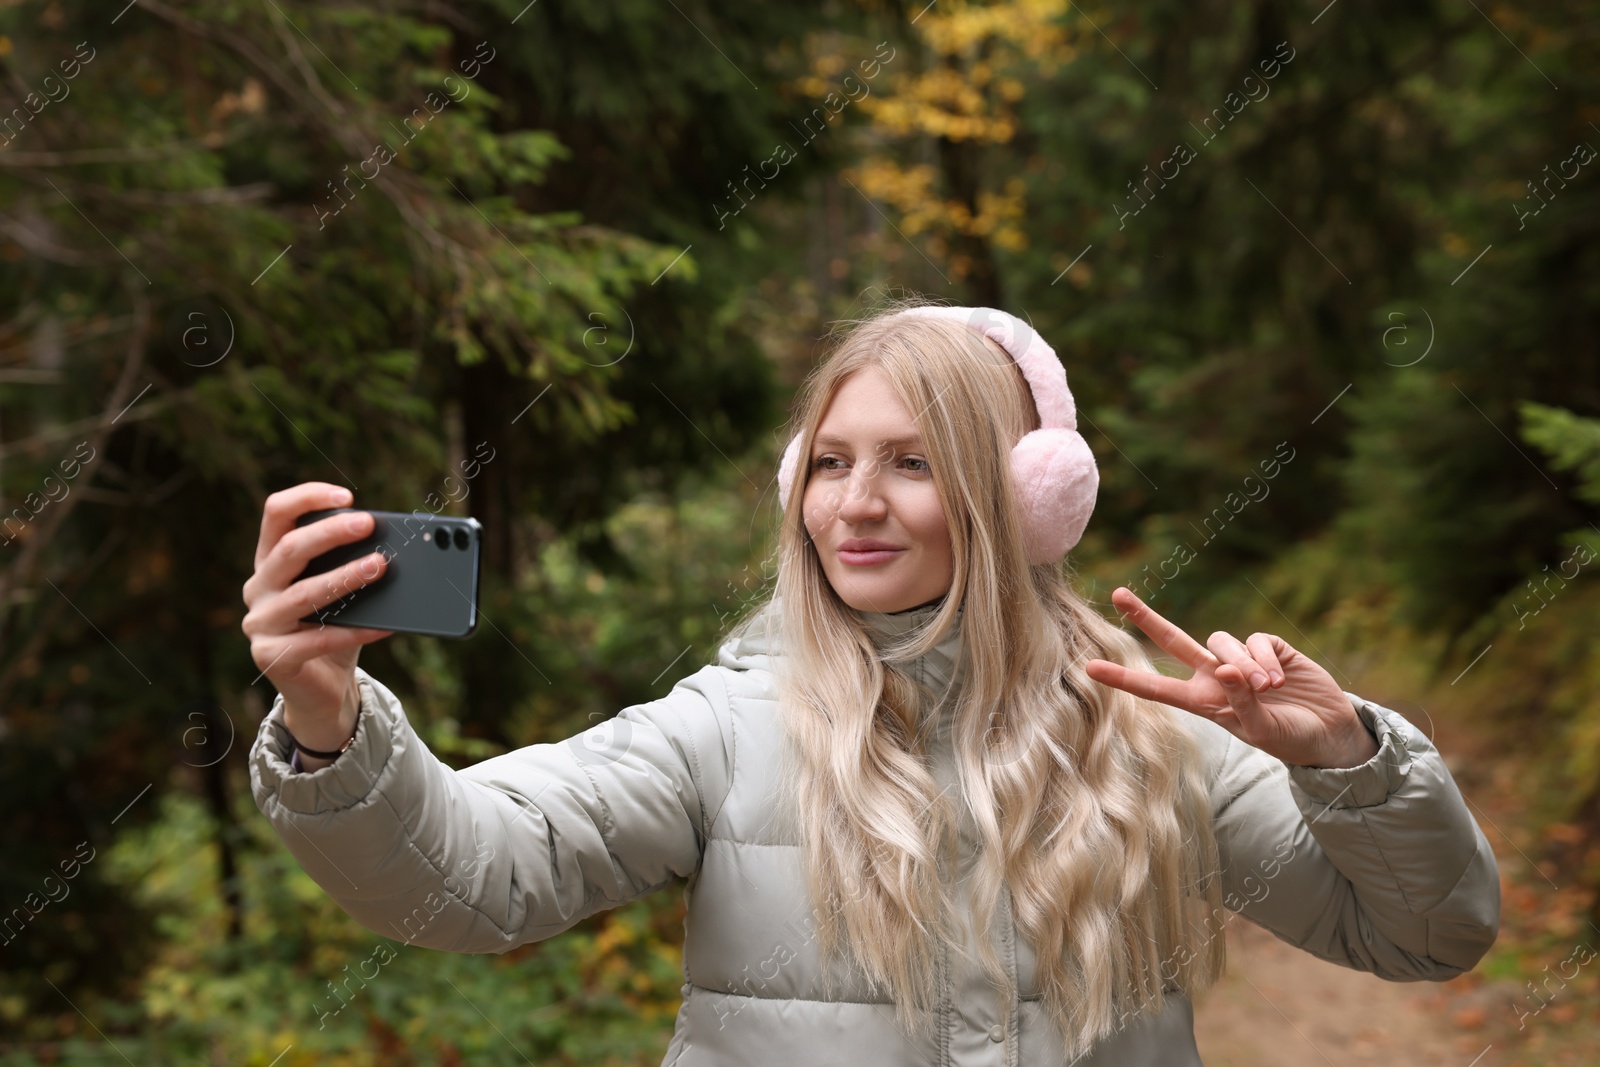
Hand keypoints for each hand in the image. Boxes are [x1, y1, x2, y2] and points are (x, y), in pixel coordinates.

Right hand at [241, 482, 392, 766]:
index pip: (276, 514)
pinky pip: (319, 639)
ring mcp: (260, 623)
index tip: (347, 494)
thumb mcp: (344, 590)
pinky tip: (387, 625)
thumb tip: (398, 544)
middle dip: (331, 533)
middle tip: (368, 524)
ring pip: (303, 594)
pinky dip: (357, 631)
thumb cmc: (337, 626)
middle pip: (289, 549)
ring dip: (345, 578)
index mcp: (270, 561)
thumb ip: (354, 563)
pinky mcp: (272, 657)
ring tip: (380, 567)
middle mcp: (258, 587)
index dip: (307, 497)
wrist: (324, 688)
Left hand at [1083, 587, 1378, 769]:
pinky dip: (1264, 658)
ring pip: (1220, 641)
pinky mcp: (1268, 646)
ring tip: (1267, 689)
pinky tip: (1280, 677)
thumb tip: (1226, 669)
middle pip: (1173, 640)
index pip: (1156, 688)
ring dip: (1242, 664)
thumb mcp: (1261, 731)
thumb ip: (1241, 703)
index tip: (1090, 668)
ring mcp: (1240, 658)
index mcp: (1203, 702)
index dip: (1124, 677)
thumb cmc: (1289, 739)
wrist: (1330, 732)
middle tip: (1118, 594)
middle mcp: (1215, 676)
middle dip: (1146, 616)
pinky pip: (1255, 640)